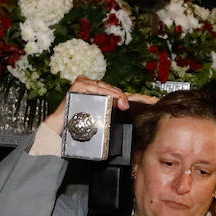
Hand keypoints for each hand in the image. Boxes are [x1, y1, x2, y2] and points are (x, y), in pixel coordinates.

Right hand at [42, 76, 157, 133]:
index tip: (155, 101)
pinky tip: (113, 98)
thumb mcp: (102, 123)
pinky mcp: (79, 85)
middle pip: (116, 90)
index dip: (140, 97)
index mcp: (100, 96)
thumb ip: (114, 118)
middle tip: (141, 104)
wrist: (59, 130)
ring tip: (124, 105)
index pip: (122, 95)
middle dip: (129, 98)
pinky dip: (106, 93)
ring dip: (118, 96)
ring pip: (108, 88)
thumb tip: (130, 119)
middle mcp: (93, 87)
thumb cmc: (78, 128)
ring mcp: (85, 84)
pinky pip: (96, 88)